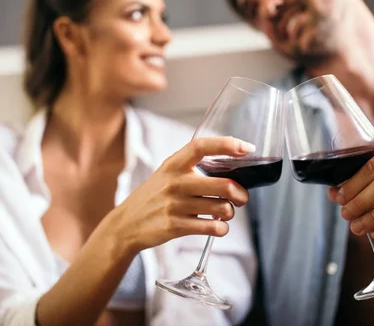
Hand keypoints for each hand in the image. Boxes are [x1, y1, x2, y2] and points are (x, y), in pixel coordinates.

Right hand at [104, 136, 254, 252]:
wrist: (126, 224)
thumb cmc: (155, 196)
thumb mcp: (167, 173)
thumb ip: (193, 168)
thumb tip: (233, 167)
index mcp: (174, 164)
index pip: (201, 146)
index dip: (227, 144)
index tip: (247, 148)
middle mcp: (175, 182)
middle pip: (224, 185)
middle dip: (241, 194)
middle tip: (241, 197)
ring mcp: (174, 205)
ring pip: (223, 208)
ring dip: (230, 212)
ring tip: (223, 212)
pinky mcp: (175, 226)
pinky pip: (213, 227)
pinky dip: (222, 228)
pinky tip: (216, 226)